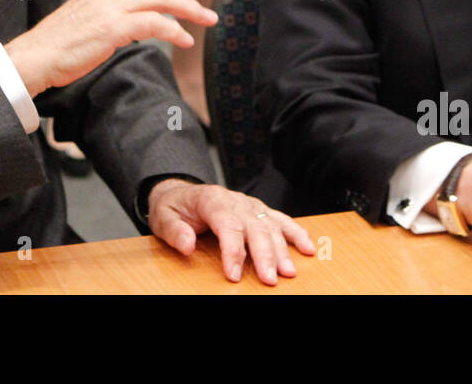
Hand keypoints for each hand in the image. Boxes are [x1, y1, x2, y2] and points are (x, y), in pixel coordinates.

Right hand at [4, 0, 218, 97]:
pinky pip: (154, 23)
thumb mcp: (91, 16)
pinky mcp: (112, 28)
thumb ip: (115, 10)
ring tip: (209, 19)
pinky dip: (174, 30)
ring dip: (191, 7)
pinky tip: (185, 41)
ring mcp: (112, 8)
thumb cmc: (62, 44)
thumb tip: (143, 17)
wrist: (36, 56)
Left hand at [146, 179, 314, 284]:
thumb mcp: (163, 217)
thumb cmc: (174, 207)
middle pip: (254, 226)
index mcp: (211, 199)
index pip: (227, 224)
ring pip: (270, 225)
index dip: (232, 251)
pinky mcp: (259, 210)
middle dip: (264, 254)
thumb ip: (174, 231)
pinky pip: (281, 219)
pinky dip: (296, 233)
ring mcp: (250, 204)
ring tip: (289, 272)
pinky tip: (308, 249)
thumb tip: (187, 245)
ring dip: (282, 249)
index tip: (233, 276)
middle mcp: (235, 201)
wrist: (180, 192)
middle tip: (269, 280)